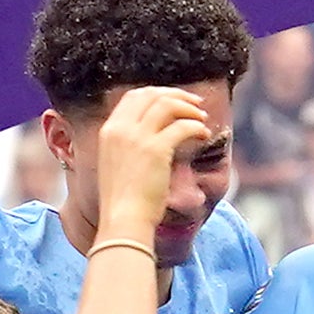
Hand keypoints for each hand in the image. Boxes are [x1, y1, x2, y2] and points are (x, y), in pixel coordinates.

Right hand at [92, 87, 208, 245]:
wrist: (123, 219)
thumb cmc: (124, 199)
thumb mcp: (117, 162)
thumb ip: (129, 143)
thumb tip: (155, 132)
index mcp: (109, 131)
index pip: (133, 97)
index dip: (158, 93)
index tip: (176, 100)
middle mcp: (120, 129)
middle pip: (151, 95)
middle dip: (177, 95)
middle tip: (196, 104)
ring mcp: (136, 138)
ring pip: (167, 105)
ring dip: (190, 109)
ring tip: (202, 120)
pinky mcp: (156, 150)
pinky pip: (183, 126)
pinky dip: (197, 127)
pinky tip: (204, 135)